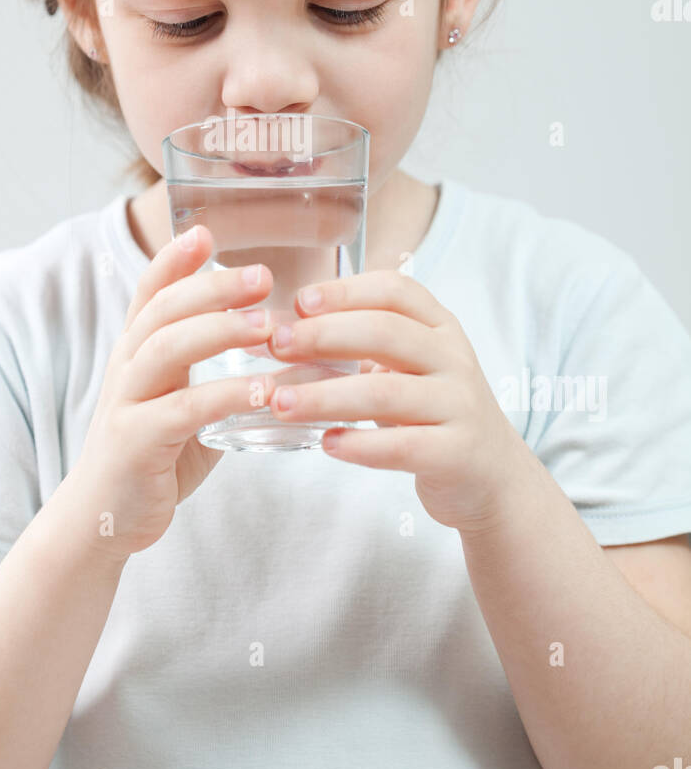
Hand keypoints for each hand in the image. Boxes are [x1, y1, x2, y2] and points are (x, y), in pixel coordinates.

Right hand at [75, 224, 274, 558]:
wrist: (103, 519)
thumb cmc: (153, 457)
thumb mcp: (182, 403)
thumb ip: (218, 375)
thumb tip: (284, 354)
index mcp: (137, 351)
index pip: (150, 291)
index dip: (175, 259)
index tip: (206, 231)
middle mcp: (126, 367)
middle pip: (164, 310)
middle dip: (213, 287)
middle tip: (263, 276)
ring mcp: (126, 403)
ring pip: (167, 349)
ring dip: (219, 331)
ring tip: (267, 327)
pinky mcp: (135, 442)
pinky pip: (181, 410)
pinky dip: (224, 395)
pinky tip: (261, 390)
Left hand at [263, 270, 524, 535]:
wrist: (493, 477)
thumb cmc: (431, 413)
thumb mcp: (407, 368)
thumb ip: (357, 348)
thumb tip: (274, 336)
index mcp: (439, 327)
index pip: (394, 291)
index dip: (345, 291)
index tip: (299, 302)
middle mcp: (453, 359)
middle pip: (385, 333)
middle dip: (324, 335)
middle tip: (277, 345)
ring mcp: (459, 406)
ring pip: (386, 393)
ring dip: (326, 396)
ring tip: (282, 404)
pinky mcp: (456, 453)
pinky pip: (403, 446)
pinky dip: (359, 445)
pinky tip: (327, 443)